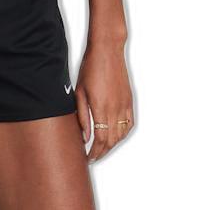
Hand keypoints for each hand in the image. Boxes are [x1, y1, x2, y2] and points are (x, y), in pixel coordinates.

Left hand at [74, 39, 134, 161]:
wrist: (108, 51)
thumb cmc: (90, 68)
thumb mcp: (80, 93)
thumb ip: (82, 117)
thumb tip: (85, 137)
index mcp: (101, 108)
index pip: (100, 140)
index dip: (94, 153)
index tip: (88, 158)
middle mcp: (116, 109)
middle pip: (112, 140)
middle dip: (102, 152)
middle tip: (93, 157)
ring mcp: (125, 105)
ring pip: (122, 134)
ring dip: (113, 145)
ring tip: (102, 149)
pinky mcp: (130, 100)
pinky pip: (129, 123)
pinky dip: (123, 134)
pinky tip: (116, 136)